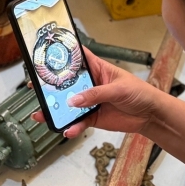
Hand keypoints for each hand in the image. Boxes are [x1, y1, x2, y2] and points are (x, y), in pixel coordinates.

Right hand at [30, 48, 164, 138]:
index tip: (45, 54)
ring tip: (41, 115)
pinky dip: (72, 127)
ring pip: (68, 105)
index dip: (62, 55)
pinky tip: (67, 130)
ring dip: (55, 110)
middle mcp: (90, 84)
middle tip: (34, 88)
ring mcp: (90, 102)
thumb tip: (74, 100)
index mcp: (97, 69)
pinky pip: (78, 122)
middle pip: (66, 84)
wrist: (150, 115)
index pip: (77, 58)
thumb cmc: (139, 93)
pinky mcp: (93, 118)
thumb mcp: (118, 89)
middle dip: (50, 86)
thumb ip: (96, 94)